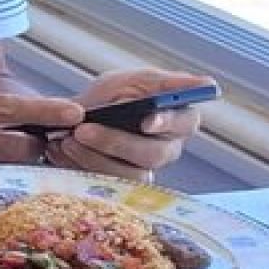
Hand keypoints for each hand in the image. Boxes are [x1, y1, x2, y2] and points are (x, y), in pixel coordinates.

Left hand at [45, 68, 209, 180]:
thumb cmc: (111, 97)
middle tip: (84, 130)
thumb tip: (205, 83)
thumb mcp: (130, 81)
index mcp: (177, 120)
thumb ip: (162, 83)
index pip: (185, 122)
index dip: (168, 122)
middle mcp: (167, 149)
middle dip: (116, 141)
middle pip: (155, 154)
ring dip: (95, 157)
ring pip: (131, 175)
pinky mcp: (121, 187)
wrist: (73, 119)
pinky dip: (82, 166)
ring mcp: (145, 171)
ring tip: (69, 140)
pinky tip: (64, 150)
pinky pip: (108, 185)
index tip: (146, 121)